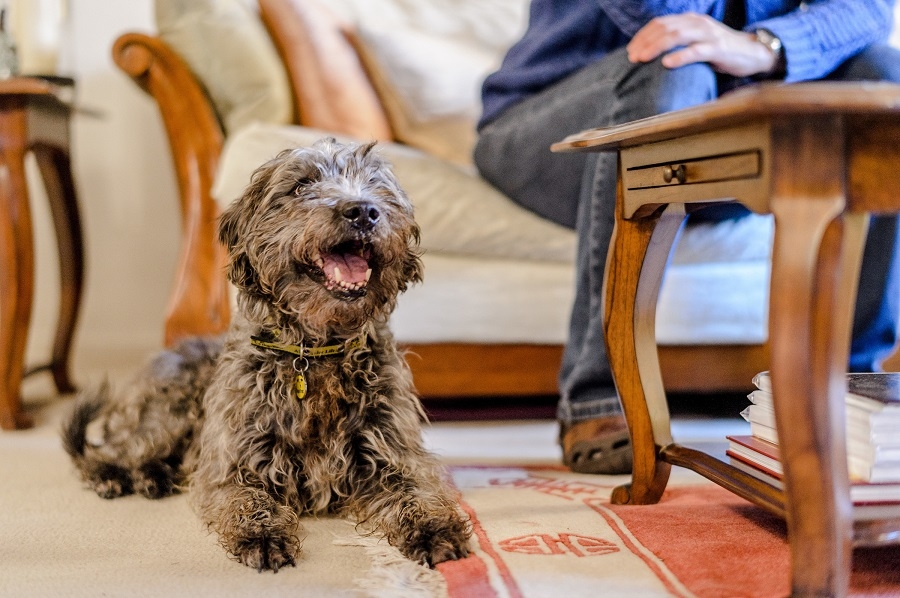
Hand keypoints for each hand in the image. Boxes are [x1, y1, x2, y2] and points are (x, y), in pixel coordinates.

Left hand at [626, 13, 777, 77]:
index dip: (642, 36)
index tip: (630, 50)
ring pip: (677, 36)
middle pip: (665, 28)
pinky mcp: (718, 49)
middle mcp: (697, 23)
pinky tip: (666, 64)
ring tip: (643, 59)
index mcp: (690, 20)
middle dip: (645, 42)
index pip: (660, 23)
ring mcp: (708, 35)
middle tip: (632, 57)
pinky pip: (696, 51)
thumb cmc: (720, 50)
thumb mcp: (697, 41)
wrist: (752, 52)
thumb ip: (678, 43)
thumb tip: (652, 55)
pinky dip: (680, 56)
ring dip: (656, 47)